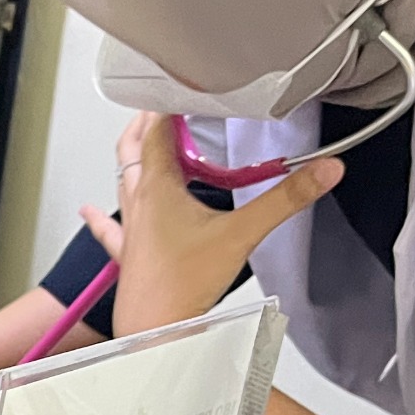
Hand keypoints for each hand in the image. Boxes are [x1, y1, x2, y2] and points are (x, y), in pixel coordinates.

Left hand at [86, 113, 340, 337]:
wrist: (154, 330)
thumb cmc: (185, 284)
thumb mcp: (243, 234)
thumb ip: (286, 199)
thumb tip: (326, 170)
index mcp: (159, 187)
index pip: (158, 130)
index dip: (169, 104)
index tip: (183, 85)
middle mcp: (138, 201)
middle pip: (134, 147)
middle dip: (147, 122)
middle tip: (164, 104)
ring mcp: (130, 228)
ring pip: (123, 179)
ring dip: (133, 156)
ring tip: (142, 139)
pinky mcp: (128, 254)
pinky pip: (110, 227)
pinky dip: (101, 214)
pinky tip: (89, 211)